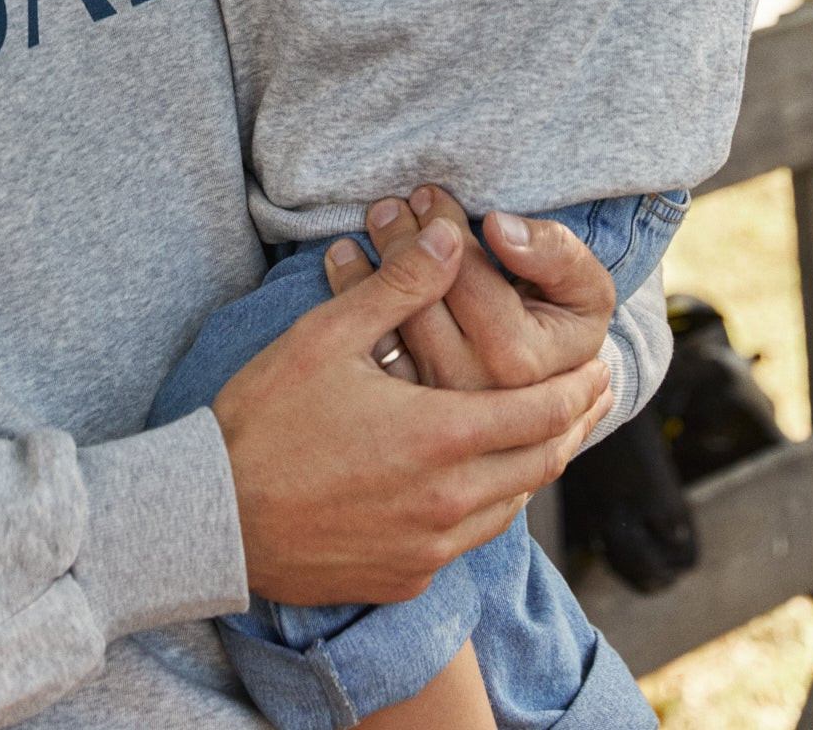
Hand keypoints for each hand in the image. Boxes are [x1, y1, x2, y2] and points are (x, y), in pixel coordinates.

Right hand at [213, 216, 612, 605]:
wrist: (212, 516)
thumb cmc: (265, 418)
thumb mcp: (327, 334)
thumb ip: (399, 284)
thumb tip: (451, 235)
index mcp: (439, 436)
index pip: (539, 412)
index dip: (577, 388)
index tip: (600, 365)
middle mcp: (448, 503)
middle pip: (541, 463)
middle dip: (574, 424)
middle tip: (594, 393)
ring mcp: (428, 548)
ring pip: (511, 505)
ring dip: (538, 466)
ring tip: (552, 434)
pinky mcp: (405, 577)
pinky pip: (471, 540)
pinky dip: (493, 506)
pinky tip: (485, 485)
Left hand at [324, 185, 615, 393]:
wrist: (552, 387)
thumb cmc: (565, 322)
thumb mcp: (584, 287)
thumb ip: (556, 253)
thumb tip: (498, 229)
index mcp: (522, 360)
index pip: (467, 279)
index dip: (443, 228)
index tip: (430, 195)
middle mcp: (474, 392)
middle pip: (421, 300)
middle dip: (401, 238)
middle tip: (393, 203)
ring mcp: (436, 409)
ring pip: (387, 324)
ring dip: (372, 263)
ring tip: (376, 220)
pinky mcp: (405, 413)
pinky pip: (366, 348)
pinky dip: (350, 296)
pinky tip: (345, 258)